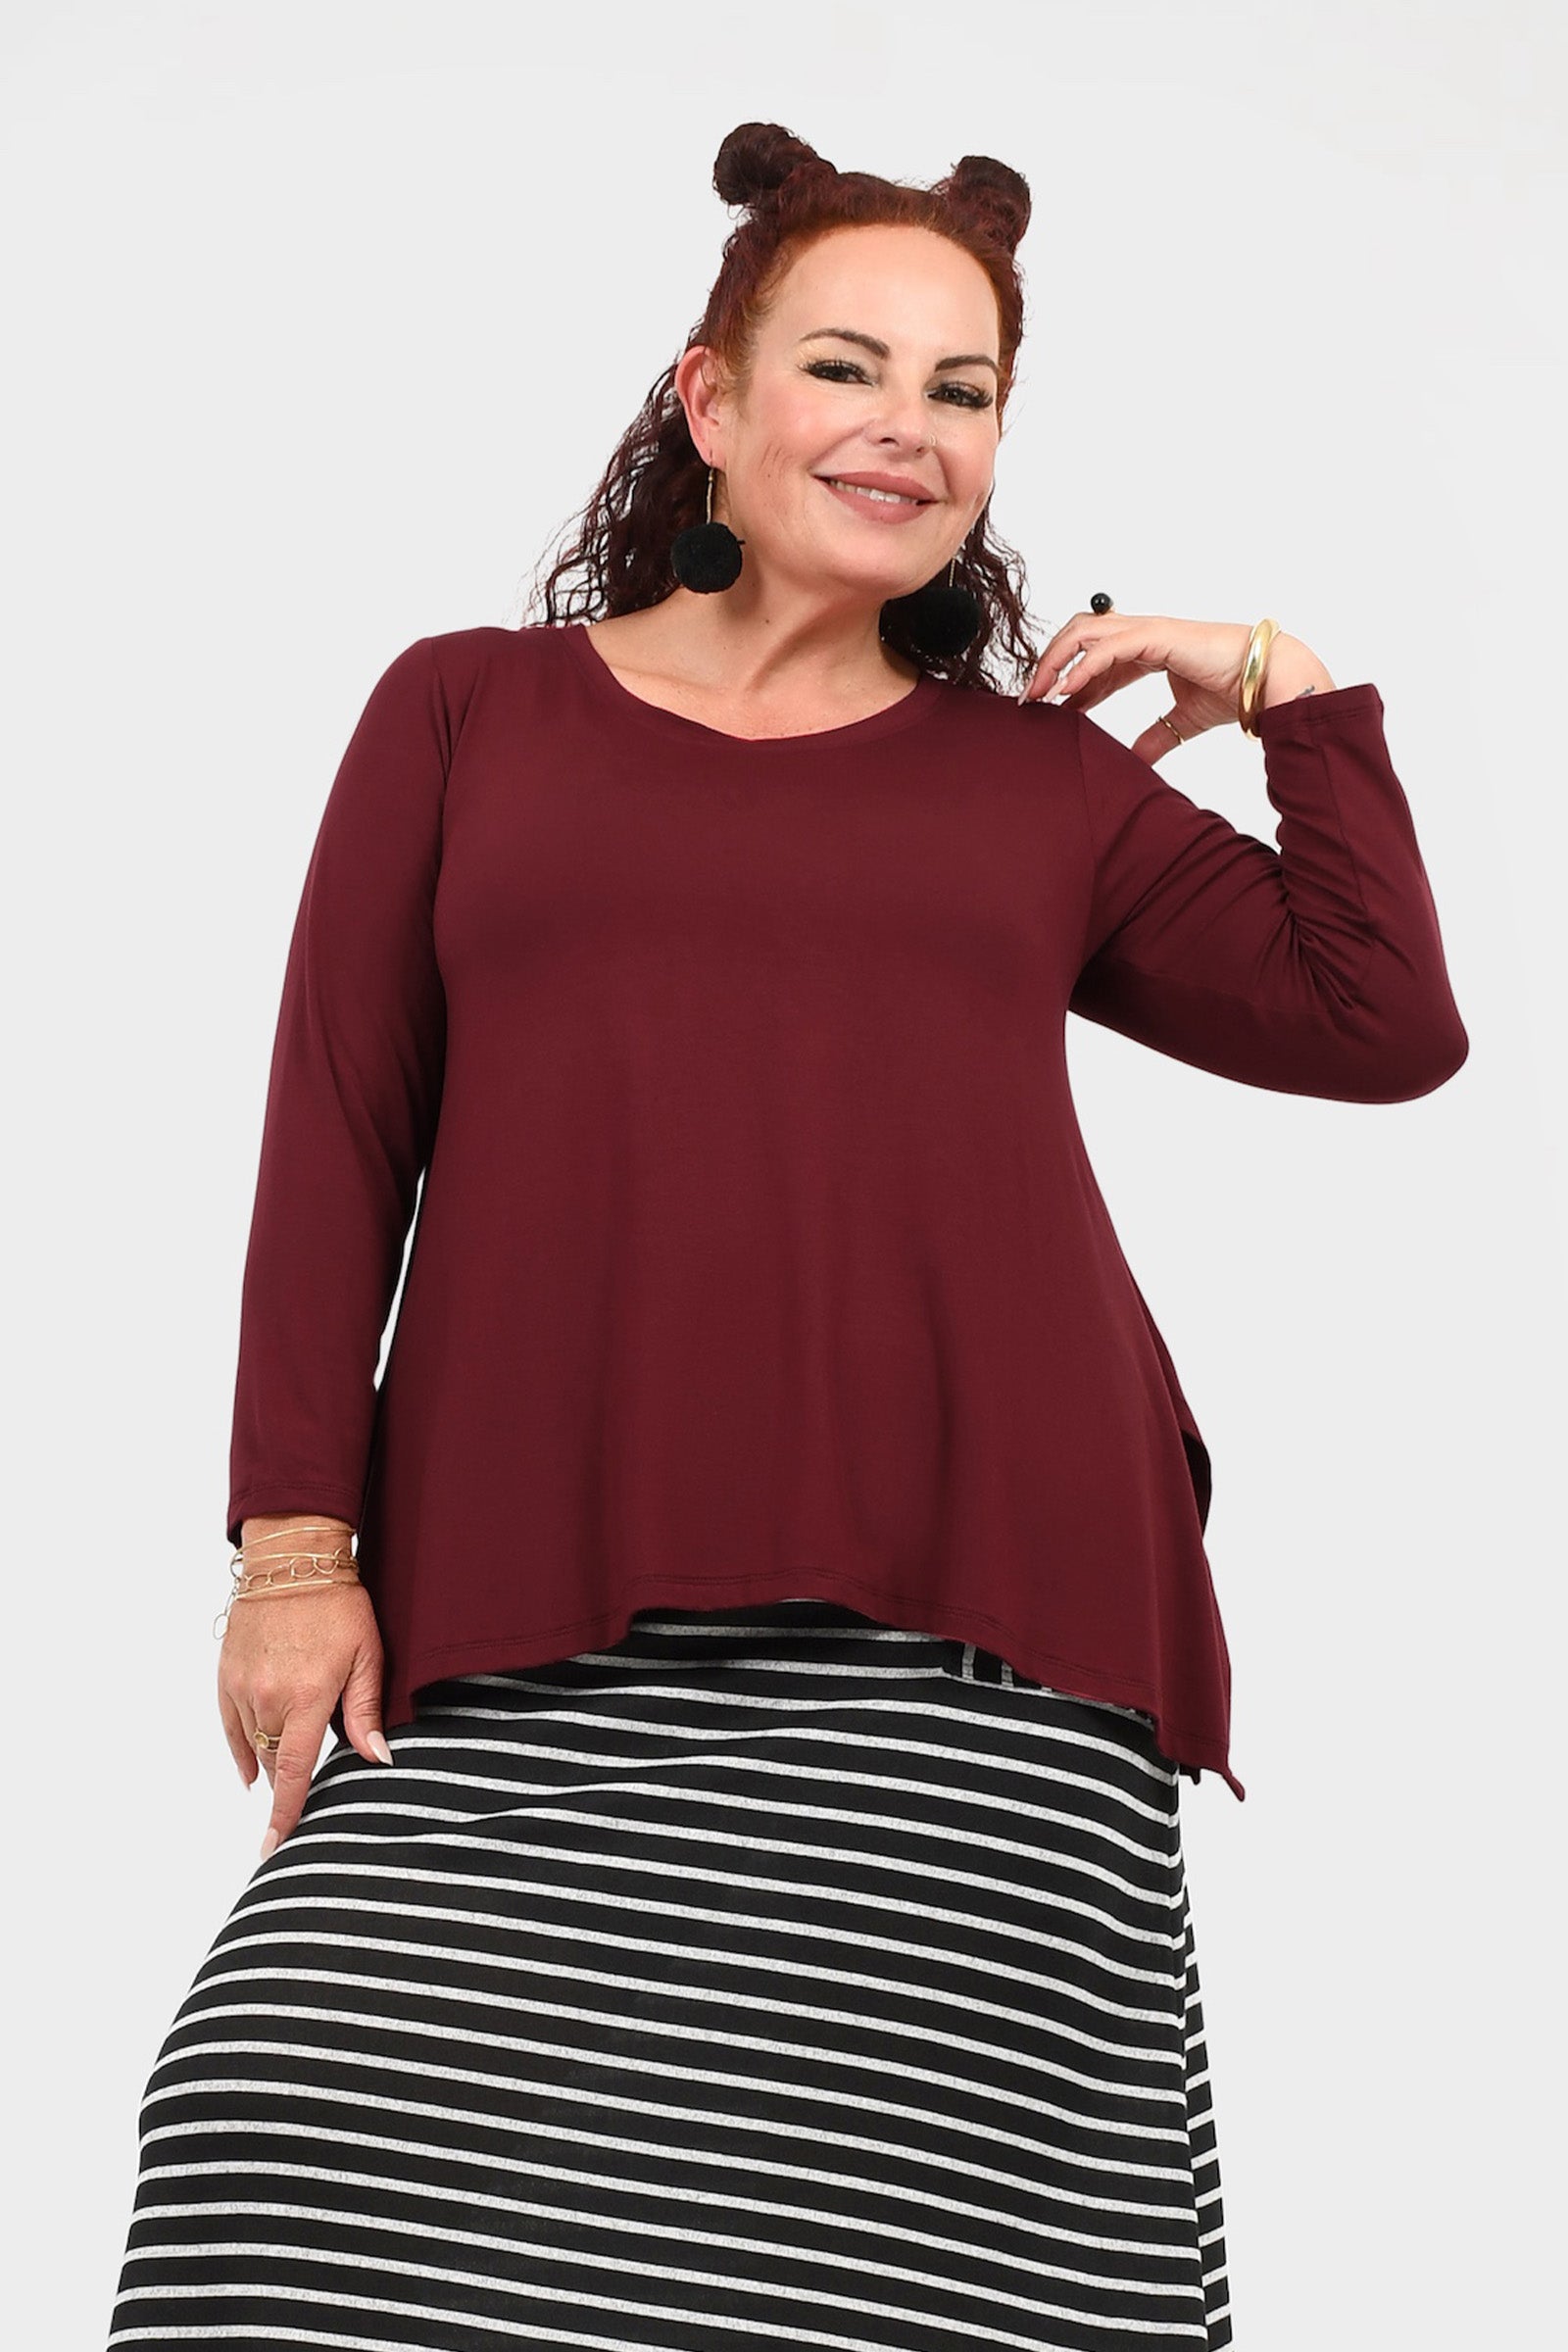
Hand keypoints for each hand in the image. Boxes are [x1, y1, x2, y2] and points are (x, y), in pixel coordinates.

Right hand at [217, 1580, 393, 1857]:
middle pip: (275, 1762)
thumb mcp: (367, 1655)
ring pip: (254, 1747)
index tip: (276, 1847)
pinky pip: (231, 1726)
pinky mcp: (226, 1674)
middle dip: (288, 1785)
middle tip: (305, 1800)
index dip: (287, 1814)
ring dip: (270, 1763)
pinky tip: (250, 1769)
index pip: (294, 1771)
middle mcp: (267, 1697)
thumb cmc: (339, 1605)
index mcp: (307, 1697)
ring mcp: (241, 1687)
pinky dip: (242, 1749)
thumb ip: (366, 1712)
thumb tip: (378, 1759)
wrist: (291, 1560)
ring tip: (286, 1777)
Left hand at [1020, 613, 1332, 764]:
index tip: (1045, 706)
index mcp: (1148, 648)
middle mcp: (1144, 633)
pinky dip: (1082, 668)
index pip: (1093, 657)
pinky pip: (1107, 649)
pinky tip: (1065, 692)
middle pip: (1080, 636)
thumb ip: (1157, 737)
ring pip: (1085, 633)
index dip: (1067, 680)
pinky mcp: (1156, 636)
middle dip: (1051, 664)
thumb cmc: (1235, 691)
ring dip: (1056, 662)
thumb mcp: (1184, 722)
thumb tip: (1136, 760)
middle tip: (1032, 698)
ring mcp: (1148, 630)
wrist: (1266, 681)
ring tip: (1038, 694)